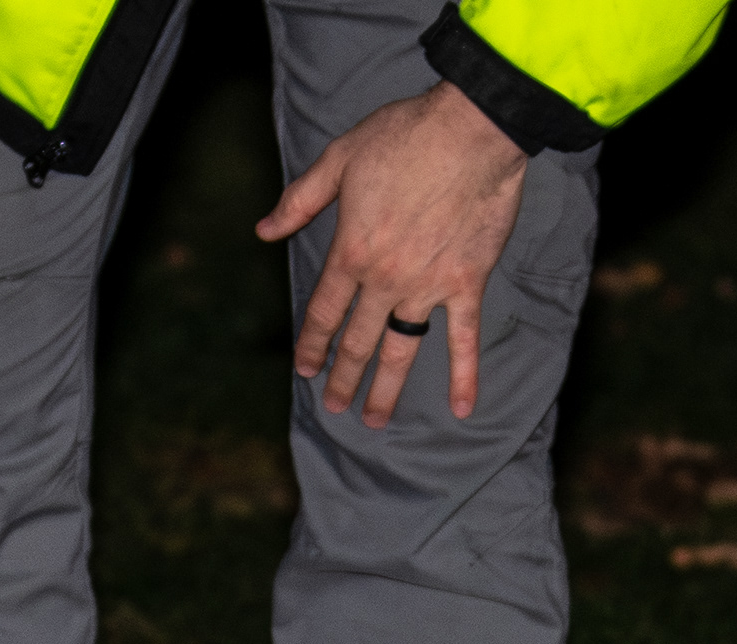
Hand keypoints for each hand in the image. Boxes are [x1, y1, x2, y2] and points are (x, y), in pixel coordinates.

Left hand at [256, 80, 528, 426]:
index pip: (325, 310)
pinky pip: (464, 338)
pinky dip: (465, 375)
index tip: (305, 368)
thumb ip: (300, 199)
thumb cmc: (405, 136)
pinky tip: (463, 409)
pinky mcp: (467, 283)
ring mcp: (427, 286)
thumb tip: (265, 230)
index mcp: (352, 251)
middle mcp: (385, 279)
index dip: (312, 342)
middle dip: (343, 377)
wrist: (471, 129)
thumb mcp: (340, 158)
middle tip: (334, 405)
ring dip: (385, 389)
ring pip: (401, 348)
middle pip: (358, 340)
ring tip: (373, 420)